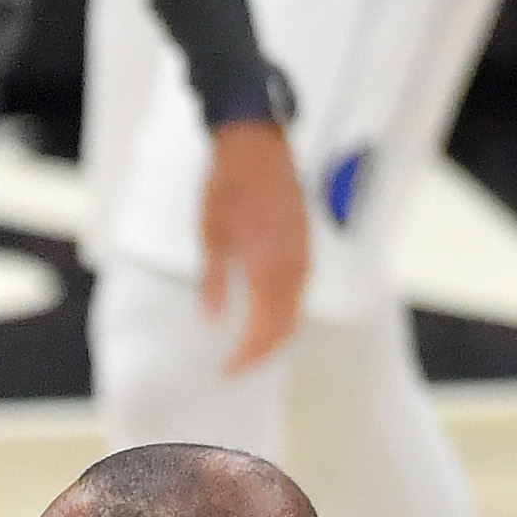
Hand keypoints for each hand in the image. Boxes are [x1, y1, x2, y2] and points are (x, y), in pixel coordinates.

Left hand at [197, 121, 308, 376]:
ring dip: (278, 334)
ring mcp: (303, 251)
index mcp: (268, 265)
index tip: (229, 371)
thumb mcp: (210, 235)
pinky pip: (302, 288)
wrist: (257, 145)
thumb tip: (213, 321)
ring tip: (253, 349)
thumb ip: (214, 282)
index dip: (248, 355)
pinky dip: (288, 310)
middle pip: (287, 324)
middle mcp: (293, 263)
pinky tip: (270, 315)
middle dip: (263, 352)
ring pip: (298, 307)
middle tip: (238, 367)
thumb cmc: (227, 186)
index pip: (265, 327)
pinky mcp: (306, 241)